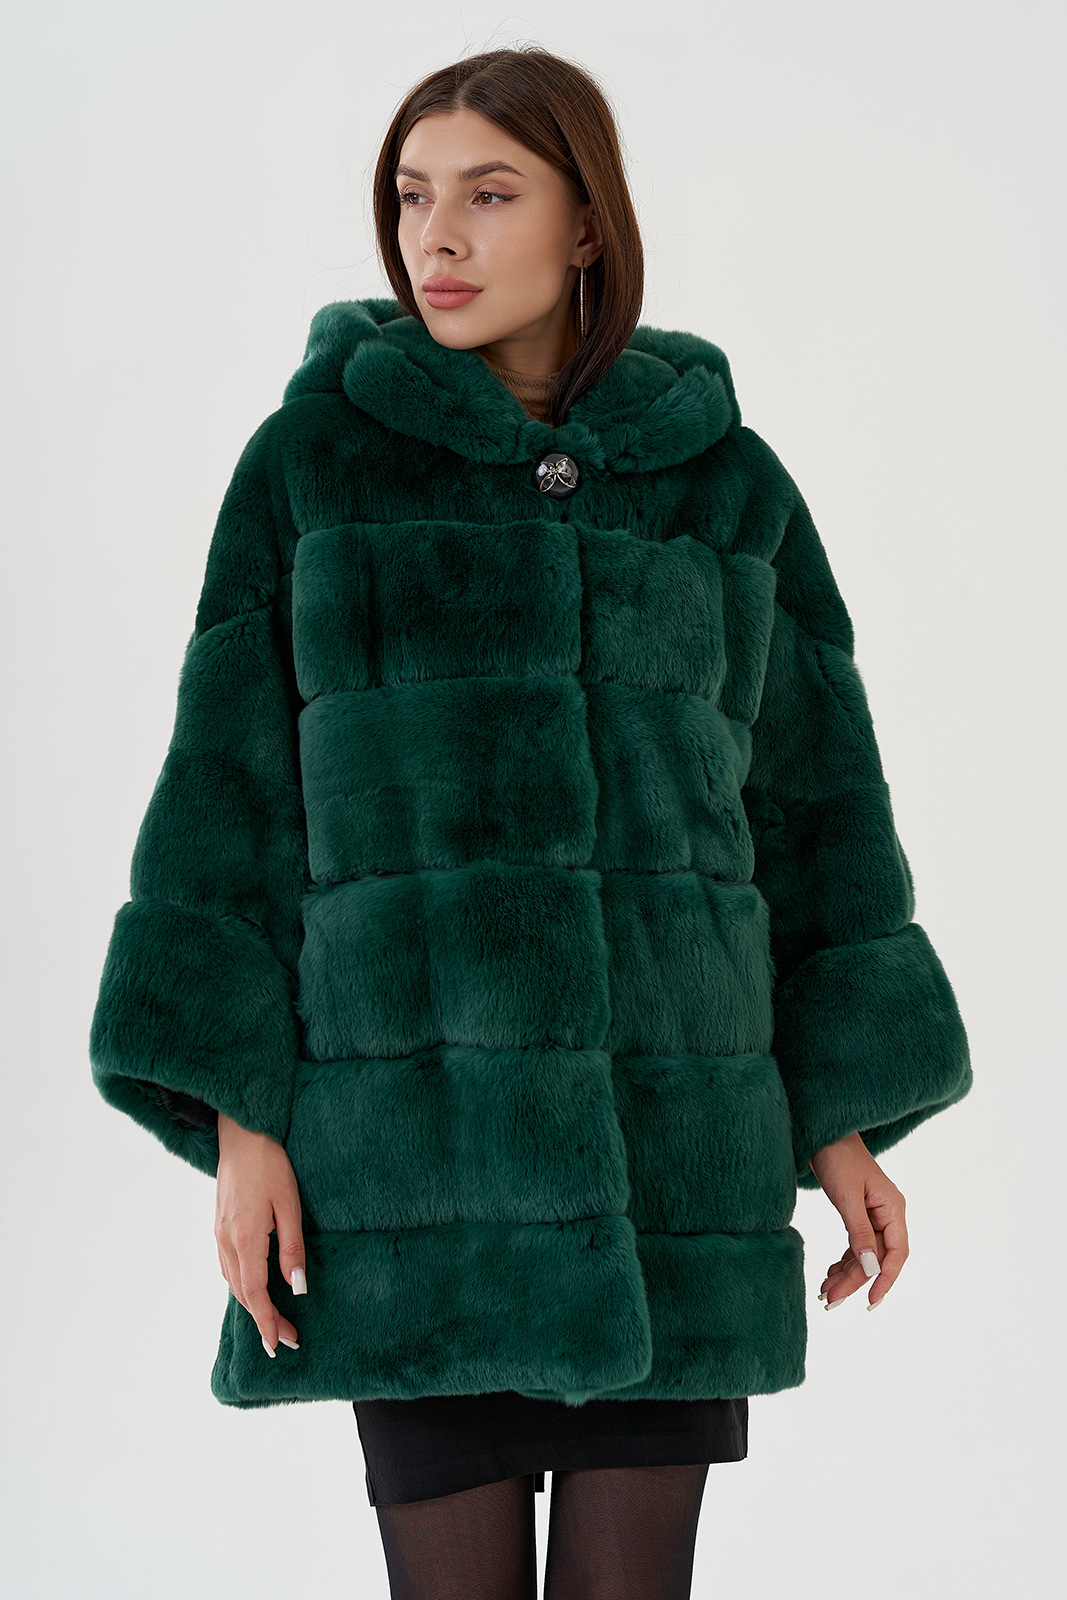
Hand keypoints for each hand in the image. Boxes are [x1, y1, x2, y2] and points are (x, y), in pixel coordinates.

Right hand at [214, 1111, 306, 1356]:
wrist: (242, 1133)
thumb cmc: (270, 1163)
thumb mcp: (289, 1204)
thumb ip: (292, 1247)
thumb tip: (297, 1287)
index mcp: (245, 1238)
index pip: (255, 1294)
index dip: (267, 1322)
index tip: (279, 1344)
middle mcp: (226, 1240)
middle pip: (242, 1293)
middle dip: (263, 1319)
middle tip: (285, 1339)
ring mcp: (219, 1233)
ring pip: (232, 1282)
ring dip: (251, 1305)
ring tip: (272, 1321)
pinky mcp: (219, 1225)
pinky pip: (227, 1266)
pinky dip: (240, 1286)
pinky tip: (252, 1289)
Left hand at [807, 1131, 907, 1310]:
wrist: (823, 1133)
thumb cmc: (838, 1157)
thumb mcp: (847, 1196)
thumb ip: (859, 1232)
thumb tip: (871, 1267)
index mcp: (893, 1209)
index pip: (897, 1253)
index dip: (885, 1280)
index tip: (869, 1301)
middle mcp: (887, 1214)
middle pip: (877, 1258)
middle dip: (855, 1281)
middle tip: (831, 1301)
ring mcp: (873, 1215)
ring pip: (864, 1255)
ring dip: (847, 1275)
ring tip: (826, 1294)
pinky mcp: (858, 1214)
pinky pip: (855, 1246)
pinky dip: (843, 1261)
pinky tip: (830, 1274)